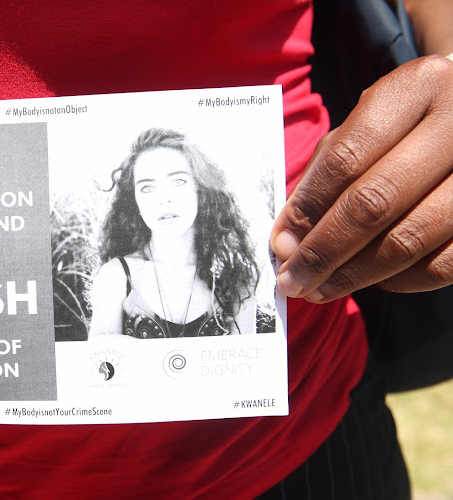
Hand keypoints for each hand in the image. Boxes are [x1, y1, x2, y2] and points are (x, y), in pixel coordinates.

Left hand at [270, 55, 452, 302]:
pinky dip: (400, 280)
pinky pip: (442, 264)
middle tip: (292, 279)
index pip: (346, 158)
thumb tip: (289, 237)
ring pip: (409, 240)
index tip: (280, 244)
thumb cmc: (409, 124)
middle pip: (375, 202)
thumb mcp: (370, 123)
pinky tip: (370, 280)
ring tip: (319, 289)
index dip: (307, 208)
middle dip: (323, 250)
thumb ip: (327, 170)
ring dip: (354, 275)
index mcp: (416, 88)